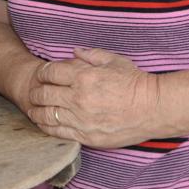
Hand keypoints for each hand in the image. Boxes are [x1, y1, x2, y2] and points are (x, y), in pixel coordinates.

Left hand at [26, 47, 163, 147]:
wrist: (154, 108)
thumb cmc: (134, 82)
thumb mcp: (113, 60)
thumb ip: (90, 55)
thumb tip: (73, 52)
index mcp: (83, 77)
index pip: (50, 73)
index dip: (43, 73)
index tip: (43, 74)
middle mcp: (79, 98)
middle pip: (44, 94)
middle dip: (36, 91)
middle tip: (35, 92)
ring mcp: (81, 119)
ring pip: (47, 115)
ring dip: (37, 110)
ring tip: (34, 108)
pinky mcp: (87, 136)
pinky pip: (58, 132)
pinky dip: (47, 126)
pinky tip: (45, 122)